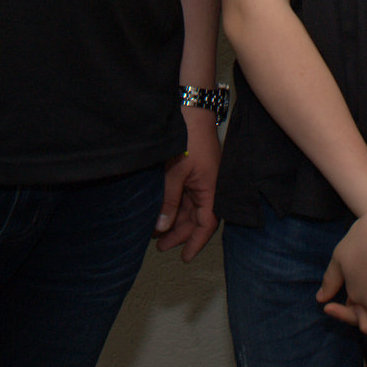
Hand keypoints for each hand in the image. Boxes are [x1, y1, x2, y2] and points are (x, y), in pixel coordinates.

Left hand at [155, 105, 220, 259]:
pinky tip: (161, 212)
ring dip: (175, 220)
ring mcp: (201, 178)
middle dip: (179, 234)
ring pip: (190, 208)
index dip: (195, 242)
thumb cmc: (187, 139)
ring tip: (155, 232)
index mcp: (211, 189)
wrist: (190, 109)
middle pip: (197, 218)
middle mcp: (209, 186)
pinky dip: (174, 205)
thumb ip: (169, 201)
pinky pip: (186, 195)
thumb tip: (162, 226)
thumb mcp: (175, 173)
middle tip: (160, 246)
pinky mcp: (194, 171)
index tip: (184, 257)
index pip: (207, 224)